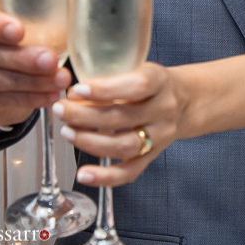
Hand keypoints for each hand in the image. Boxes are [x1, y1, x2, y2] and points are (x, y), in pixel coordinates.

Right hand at [0, 0, 70, 127]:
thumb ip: (45, 13)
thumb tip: (80, 12)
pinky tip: (50, 96)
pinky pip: (0, 100)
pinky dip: (29, 99)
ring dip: (32, 82)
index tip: (19, 30)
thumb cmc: (23, 33)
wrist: (6, 64)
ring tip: (60, 80)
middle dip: (23, 58)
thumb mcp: (29, 16)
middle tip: (51, 60)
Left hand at [52, 62, 179, 186]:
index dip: (105, 90)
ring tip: (67, 132)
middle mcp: (163, 110)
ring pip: (124, 146)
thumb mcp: (138, 67)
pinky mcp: (153, 156)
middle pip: (123, 118)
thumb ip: (111, 77)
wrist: (184, 101)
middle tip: (60, 110)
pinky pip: (130, 172)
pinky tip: (84, 174)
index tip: (77, 90)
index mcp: (160, 82)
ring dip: (90, 142)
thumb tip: (73, 94)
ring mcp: (160, 136)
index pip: (137, 86)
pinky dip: (105, 177)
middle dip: (85, 116)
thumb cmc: (151, 83)